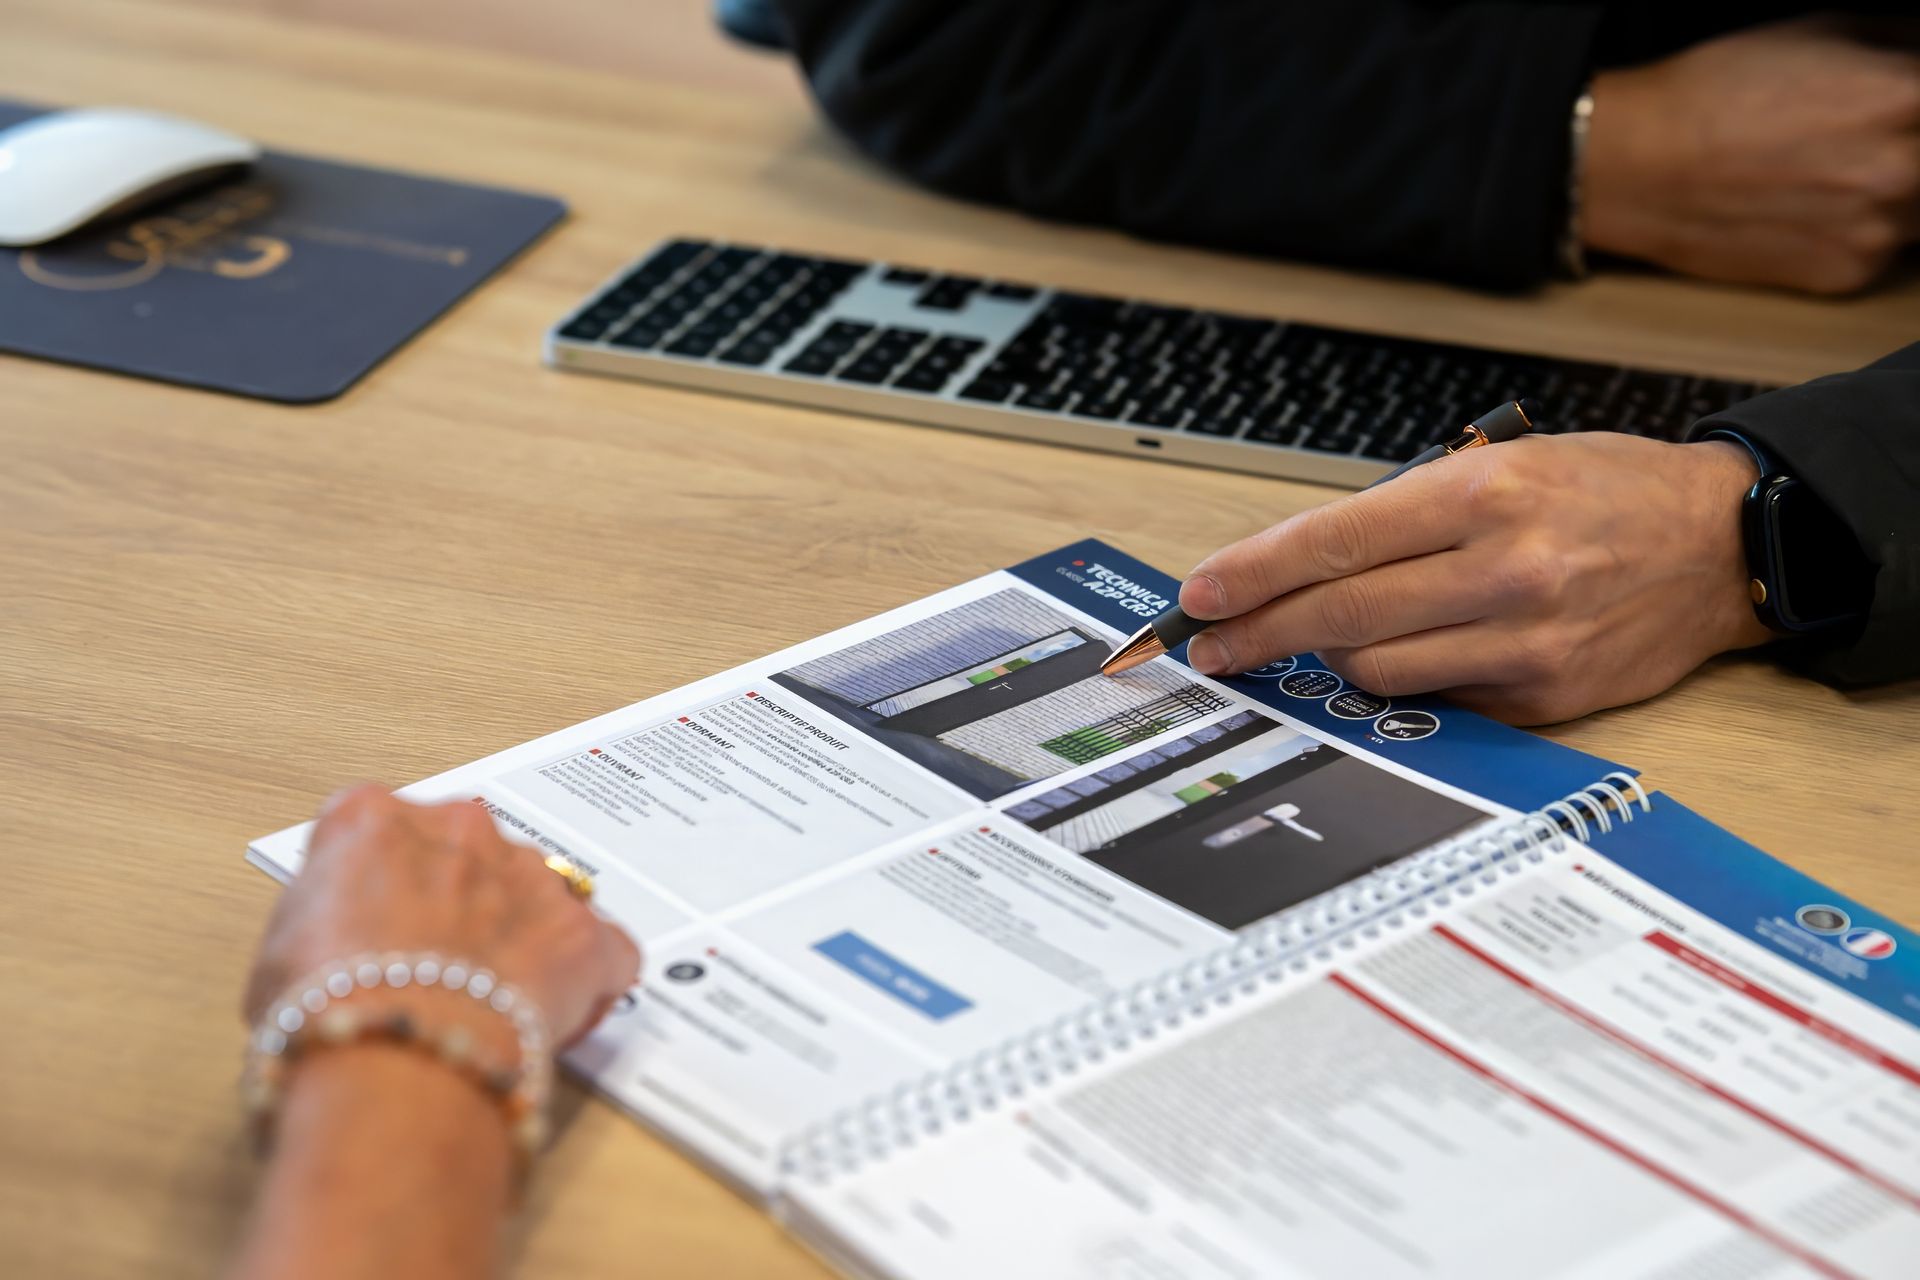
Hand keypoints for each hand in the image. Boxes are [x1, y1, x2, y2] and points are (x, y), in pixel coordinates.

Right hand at [244, 786, 640, 1048]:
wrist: (398, 1054)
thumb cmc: (326, 1011)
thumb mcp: (282, 948)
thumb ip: (326, 912)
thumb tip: (349, 931)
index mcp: (372, 820)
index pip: (381, 829)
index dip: (385, 882)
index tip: (382, 919)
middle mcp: (460, 829)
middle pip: (468, 853)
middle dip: (460, 902)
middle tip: (438, 967)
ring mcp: (531, 875)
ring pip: (536, 895)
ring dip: (522, 936)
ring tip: (490, 1003)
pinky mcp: (585, 933)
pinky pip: (603, 949)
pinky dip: (590, 981)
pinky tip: (557, 1017)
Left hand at [1178, 433, 1771, 724]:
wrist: (1722, 545)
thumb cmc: (1606, 491)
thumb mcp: (1507, 461)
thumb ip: (1408, 512)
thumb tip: (1301, 562)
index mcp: (1487, 494)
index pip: (1336, 540)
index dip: (1254, 572)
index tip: (1201, 593)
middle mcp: (1506, 570)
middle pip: (1342, 616)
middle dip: (1259, 631)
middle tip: (1212, 643)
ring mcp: (1526, 642)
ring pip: (1376, 670)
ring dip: (1327, 659)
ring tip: (1312, 641)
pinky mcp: (1544, 697)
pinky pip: (1435, 699)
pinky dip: (1402, 680)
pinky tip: (1398, 657)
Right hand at [1584, 18, 1919, 293]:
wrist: (1637, 169)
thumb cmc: (1715, 94)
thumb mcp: (1824, 32)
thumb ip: (1900, 46)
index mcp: (1911, 97)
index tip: (1909, 105)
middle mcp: (1907, 169)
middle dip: (1913, 146)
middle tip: (1873, 139)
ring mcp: (1878, 231)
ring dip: (1901, 191)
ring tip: (1840, 171)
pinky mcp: (1845, 276)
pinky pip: (1883, 252)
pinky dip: (1860, 231)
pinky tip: (1812, 208)